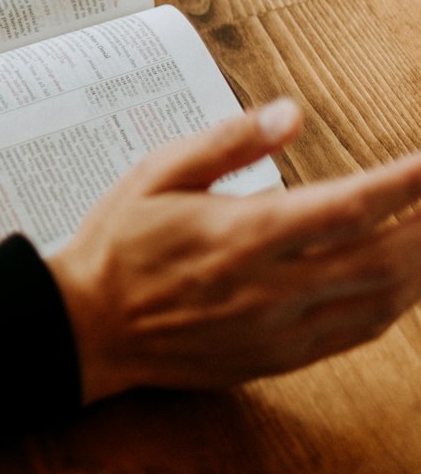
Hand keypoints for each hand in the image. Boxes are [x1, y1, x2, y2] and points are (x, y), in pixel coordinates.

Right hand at [46, 99, 420, 403]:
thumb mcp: (158, 172)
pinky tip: (401, 281)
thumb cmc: (119, 245)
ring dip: (418, 266)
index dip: (405, 184)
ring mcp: (278, 331)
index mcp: (243, 235)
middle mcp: (270, 289)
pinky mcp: (277, 359)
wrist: (86, 328)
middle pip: (382, 258)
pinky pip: (355, 334)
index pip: (349, 206)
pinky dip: (391, 305)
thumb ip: (229, 142)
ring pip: (379, 302)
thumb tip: (290, 114)